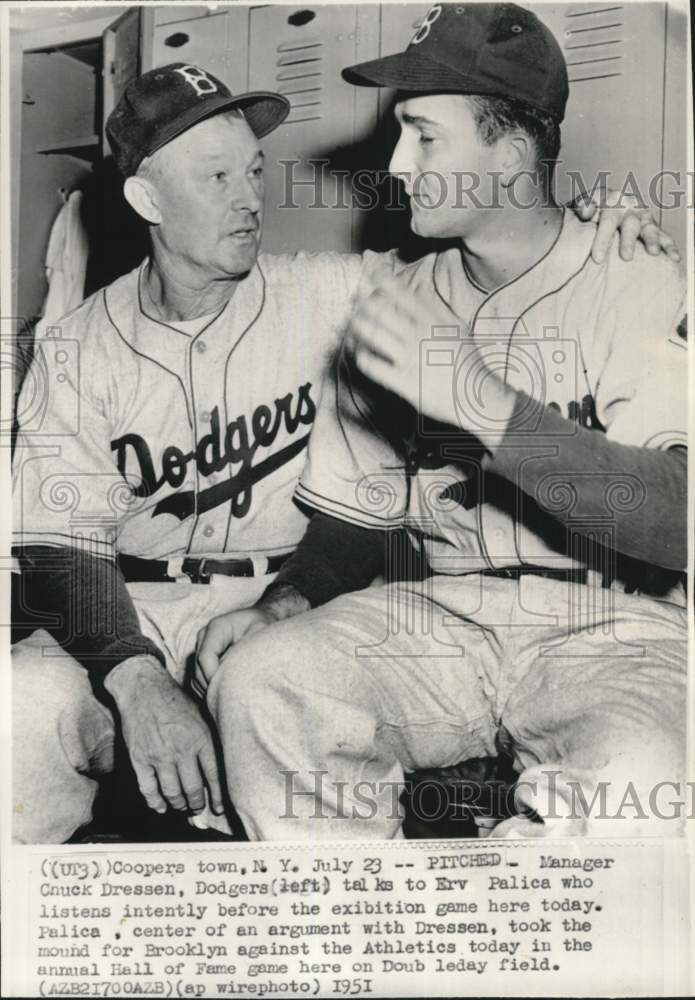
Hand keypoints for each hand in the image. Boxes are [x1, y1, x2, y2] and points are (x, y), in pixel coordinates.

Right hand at [104, 655, 223, 815]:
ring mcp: (159, 756)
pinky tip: (160, 806)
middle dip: (197, 804)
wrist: (143, 688)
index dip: (217, 796)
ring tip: (182, 806)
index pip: (214, 775)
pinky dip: (155, 802)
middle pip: (193, 789)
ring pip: (172, 792)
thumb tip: (220, 765)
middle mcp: (181, 749)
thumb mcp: (201, 714)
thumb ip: (209, 738)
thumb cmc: (174, 700)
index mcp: (200, 737)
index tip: (219, 807)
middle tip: (198, 808)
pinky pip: (148, 789)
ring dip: (178, 804)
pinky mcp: (139, 759)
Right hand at [194, 606, 274, 696]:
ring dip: (210, 690)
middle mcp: (204, 636)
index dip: (213, 676)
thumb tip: (234, 670)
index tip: (229, 689)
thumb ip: (246, 648)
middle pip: (198, 669)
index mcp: (217, 627)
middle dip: (213, 687)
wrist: (260, 619)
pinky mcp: (201, 658)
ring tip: (230, 698)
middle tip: (232, 700)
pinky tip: (225, 694)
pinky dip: (208, 690)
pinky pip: (198, 680)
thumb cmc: (263, 625)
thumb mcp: (261, 631)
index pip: (205, 656)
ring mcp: (200, 647)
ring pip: (196, 677)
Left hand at [347, 278, 515, 448]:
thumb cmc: (467, 362)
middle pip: (382, 312)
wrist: (477, 395)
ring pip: (373, 335)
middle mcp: (421, 336)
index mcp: (434, 320)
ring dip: (358, 327)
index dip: (382, 280)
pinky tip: (361, 354)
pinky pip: (372, 365)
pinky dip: (362, 356)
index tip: (369, 272)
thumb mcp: (458, 329)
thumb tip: (417, 297)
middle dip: (363, 303)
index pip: (402, 293)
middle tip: (355, 301)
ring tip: (352, 325)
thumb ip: (437, 312)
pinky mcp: (404, 382)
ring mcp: (411, 359)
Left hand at [571, 187, 679, 263]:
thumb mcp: (582, 204)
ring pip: (649, 228)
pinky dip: (670, 246)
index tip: (598, 259)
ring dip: (652, 240)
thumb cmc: (589, 210)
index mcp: (611, 199)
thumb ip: (582, 206)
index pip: (608, 220)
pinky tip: (674, 258)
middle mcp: (629, 206)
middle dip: (628, 241)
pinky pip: (663, 235)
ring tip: (653, 253)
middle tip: (626, 257)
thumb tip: (585, 211)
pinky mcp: (652, 225)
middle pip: (630, 224)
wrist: (600, 204)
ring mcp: (642, 215)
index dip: (604, 239)